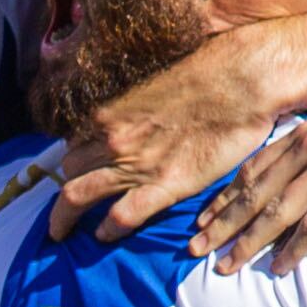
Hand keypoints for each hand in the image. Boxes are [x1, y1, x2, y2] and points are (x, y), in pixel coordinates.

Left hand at [49, 28, 275, 246]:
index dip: (73, 160)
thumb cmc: (209, 70)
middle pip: (69, 171)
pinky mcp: (165, 185)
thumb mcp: (156, 82)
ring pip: (76, 197)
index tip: (76, 171)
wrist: (246, 78)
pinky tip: (103, 236)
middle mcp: (113, 138)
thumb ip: (133, 104)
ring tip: (60, 234)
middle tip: (66, 204)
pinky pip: (121, 216)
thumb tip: (129, 113)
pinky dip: (107, 230)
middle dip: (64, 187)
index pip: (74, 143)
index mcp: (109, 111)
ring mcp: (136, 164)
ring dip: (63, 219)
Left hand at [191, 94, 306, 272]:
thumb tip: (294, 164)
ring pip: (276, 213)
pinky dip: (293, 251)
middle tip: (194, 249)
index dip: (224, 197)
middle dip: (220, 224)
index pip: (252, 169)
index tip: (202, 220)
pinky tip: (278, 269)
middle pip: (254, 193)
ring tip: (224, 267)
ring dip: (247, 244)